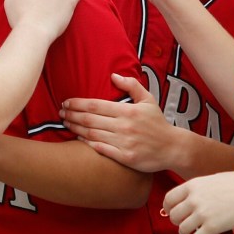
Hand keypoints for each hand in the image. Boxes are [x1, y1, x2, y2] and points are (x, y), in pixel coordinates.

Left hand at [61, 73, 176, 172]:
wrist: (173, 148)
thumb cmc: (158, 123)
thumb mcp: (148, 100)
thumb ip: (131, 86)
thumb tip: (113, 75)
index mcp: (127, 111)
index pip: (96, 105)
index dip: (78, 103)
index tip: (66, 102)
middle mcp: (124, 126)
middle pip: (90, 120)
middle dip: (72, 115)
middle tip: (60, 113)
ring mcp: (124, 143)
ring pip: (92, 135)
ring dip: (76, 129)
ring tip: (65, 124)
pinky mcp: (125, 158)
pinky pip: (101, 150)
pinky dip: (87, 144)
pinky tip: (78, 139)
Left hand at [162, 172, 233, 233]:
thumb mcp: (211, 180)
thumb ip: (197, 189)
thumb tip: (188, 199)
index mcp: (192, 186)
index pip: (169, 199)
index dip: (168, 207)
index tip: (170, 211)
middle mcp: (193, 200)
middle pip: (173, 215)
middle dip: (176, 221)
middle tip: (182, 222)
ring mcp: (202, 214)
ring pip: (182, 228)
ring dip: (184, 232)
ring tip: (189, 232)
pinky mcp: (212, 227)